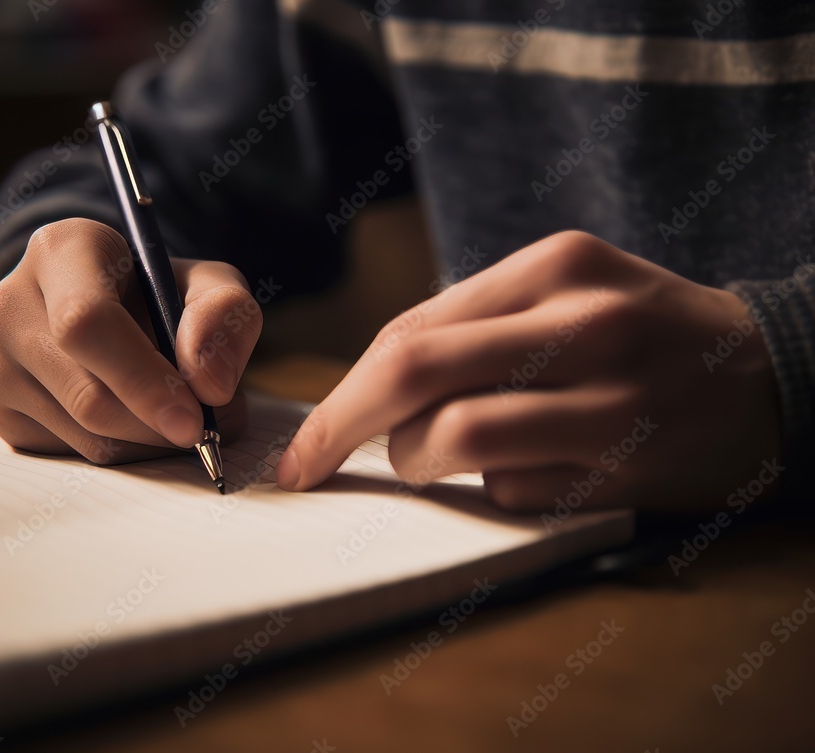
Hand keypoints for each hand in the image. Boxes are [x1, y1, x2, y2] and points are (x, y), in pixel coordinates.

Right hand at [0, 218, 260, 462]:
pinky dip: (125, 452)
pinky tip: (136, 420)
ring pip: (85, 437)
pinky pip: (73, 457)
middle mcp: (10, 305)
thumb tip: (209, 385)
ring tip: (176, 410)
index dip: (143, 380)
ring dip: (149, 442)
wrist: (112, 314)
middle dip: (157, 425)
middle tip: (203, 429)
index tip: (193, 418)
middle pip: (88, 396)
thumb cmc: (161, 296)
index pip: (88, 323)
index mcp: (60, 251)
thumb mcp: (208, 284)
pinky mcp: (1, 415)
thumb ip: (224, 314)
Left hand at [277, 231, 780, 512]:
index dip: (343, 390)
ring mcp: (608, 396)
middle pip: (414, 369)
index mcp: (554, 267)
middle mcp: (581, 322)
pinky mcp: (626, 466)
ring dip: (418, 463)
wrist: (768, 375)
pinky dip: (494, 490)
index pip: (411, 329)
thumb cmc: (642, 333)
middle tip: (307, 466)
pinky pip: (513, 490)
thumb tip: (367, 387)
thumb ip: (476, 326)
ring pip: (454, 438)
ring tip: (432, 460)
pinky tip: (528, 470)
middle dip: (340, 427)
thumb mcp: (568, 292)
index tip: (307, 436)